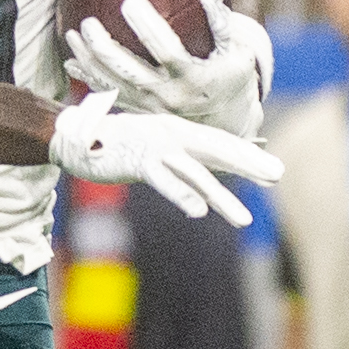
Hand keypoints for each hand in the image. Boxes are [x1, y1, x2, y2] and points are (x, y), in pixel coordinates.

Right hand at [48, 91, 279, 226]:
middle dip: (249, 165)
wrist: (72, 136)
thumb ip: (173, 157)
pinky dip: (181, 196)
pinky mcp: (138, 162)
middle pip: (218, 151)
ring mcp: (156, 148)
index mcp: (176, 130)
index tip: (272, 170)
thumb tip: (194, 175)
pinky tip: (199, 212)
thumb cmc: (108, 142)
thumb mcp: (148, 145)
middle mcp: (171, 134)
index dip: (246, 155)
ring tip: (244, 219)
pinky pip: (165, 182)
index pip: (219, 144)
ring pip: (197, 174)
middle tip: (277, 176)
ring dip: (223, 198)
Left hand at [64, 0, 271, 138]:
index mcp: (191, 77)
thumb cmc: (232, 78)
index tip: (129, 0)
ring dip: (89, 61)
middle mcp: (167, 94)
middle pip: (128, 71)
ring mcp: (150, 106)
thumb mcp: (238, 53)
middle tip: (88, 22)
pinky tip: (72, 62)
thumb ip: (222, 24)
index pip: (165, 49)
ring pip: (112, 84)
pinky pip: (110, 96)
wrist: (227, 125)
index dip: (146, 26)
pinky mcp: (140, 112)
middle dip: (104, 47)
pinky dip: (89, 80)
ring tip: (72, 35)